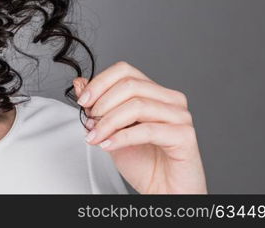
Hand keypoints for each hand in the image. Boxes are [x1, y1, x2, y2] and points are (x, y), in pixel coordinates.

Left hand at [73, 61, 207, 193]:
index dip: (100, 83)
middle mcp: (170, 100)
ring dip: (108, 122)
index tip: (83, 101)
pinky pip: (147, 130)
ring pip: (137, 105)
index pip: (125, 71)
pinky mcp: (184, 136)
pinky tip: (108, 145)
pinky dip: (121, 137)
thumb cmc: (144, 163)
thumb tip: (80, 83)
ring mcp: (180, 116)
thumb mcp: (112, 131)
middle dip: (102, 103)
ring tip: (95, 137)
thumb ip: (98, 107)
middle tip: (89, 122)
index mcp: (154, 93)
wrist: (164, 193)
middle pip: (130, 85)